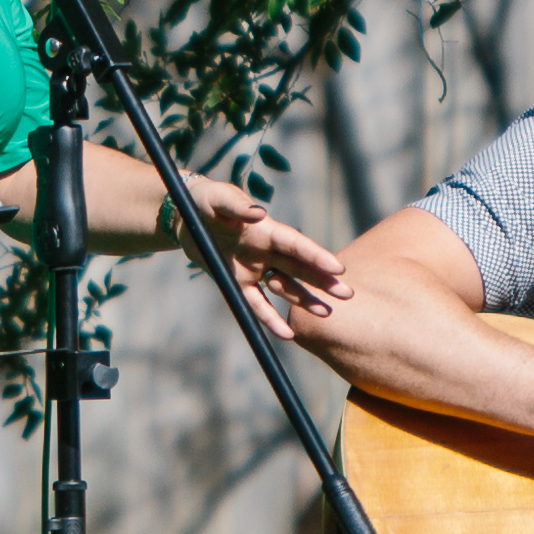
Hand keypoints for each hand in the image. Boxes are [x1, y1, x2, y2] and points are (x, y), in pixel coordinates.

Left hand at [195, 176, 347, 333]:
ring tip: (327, 313)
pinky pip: (257, 305)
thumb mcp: (217, 198)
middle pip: (300, 268)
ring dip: (305, 300)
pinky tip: (287, 334)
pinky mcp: (239, 283)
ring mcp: (255, 268)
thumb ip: (236, 206)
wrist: (185, 215)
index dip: (316, 256)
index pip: (296, 245)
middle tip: (347, 294)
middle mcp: (266, 250)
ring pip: (285, 287)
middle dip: (323, 281)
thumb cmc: (205, 200)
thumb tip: (259, 213)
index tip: (337, 268)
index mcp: (267, 230)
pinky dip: (271, 319)